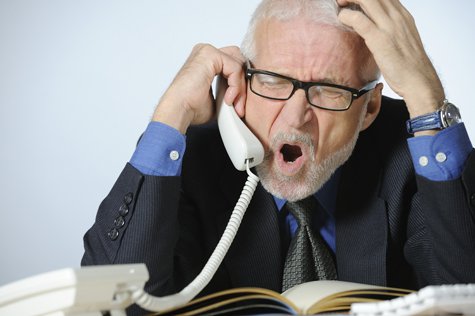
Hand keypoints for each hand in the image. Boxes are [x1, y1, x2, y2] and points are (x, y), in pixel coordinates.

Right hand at [152, 44, 246, 133]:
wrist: (178, 110)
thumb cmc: (191, 108)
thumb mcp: (218, 98)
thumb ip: (230, 90)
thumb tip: (242, 95)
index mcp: (206, 61)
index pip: (234, 64)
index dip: (239, 84)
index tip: (238, 105)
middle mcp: (206, 52)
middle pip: (238, 59)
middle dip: (242, 82)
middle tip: (239, 104)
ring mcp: (207, 51)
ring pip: (238, 64)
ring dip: (240, 87)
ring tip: (233, 103)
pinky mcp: (210, 54)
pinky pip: (235, 67)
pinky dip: (235, 85)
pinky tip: (228, 98)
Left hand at [337, 0, 444, 117]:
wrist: (419, 81)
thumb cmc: (409, 66)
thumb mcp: (402, 40)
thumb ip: (391, 30)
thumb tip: (376, 29)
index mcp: (403, 15)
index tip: (354, 1)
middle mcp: (397, 17)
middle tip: (342, 0)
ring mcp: (389, 26)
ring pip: (367, 0)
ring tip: (339, 5)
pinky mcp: (379, 39)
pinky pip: (359, 20)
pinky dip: (347, 16)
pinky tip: (342, 19)